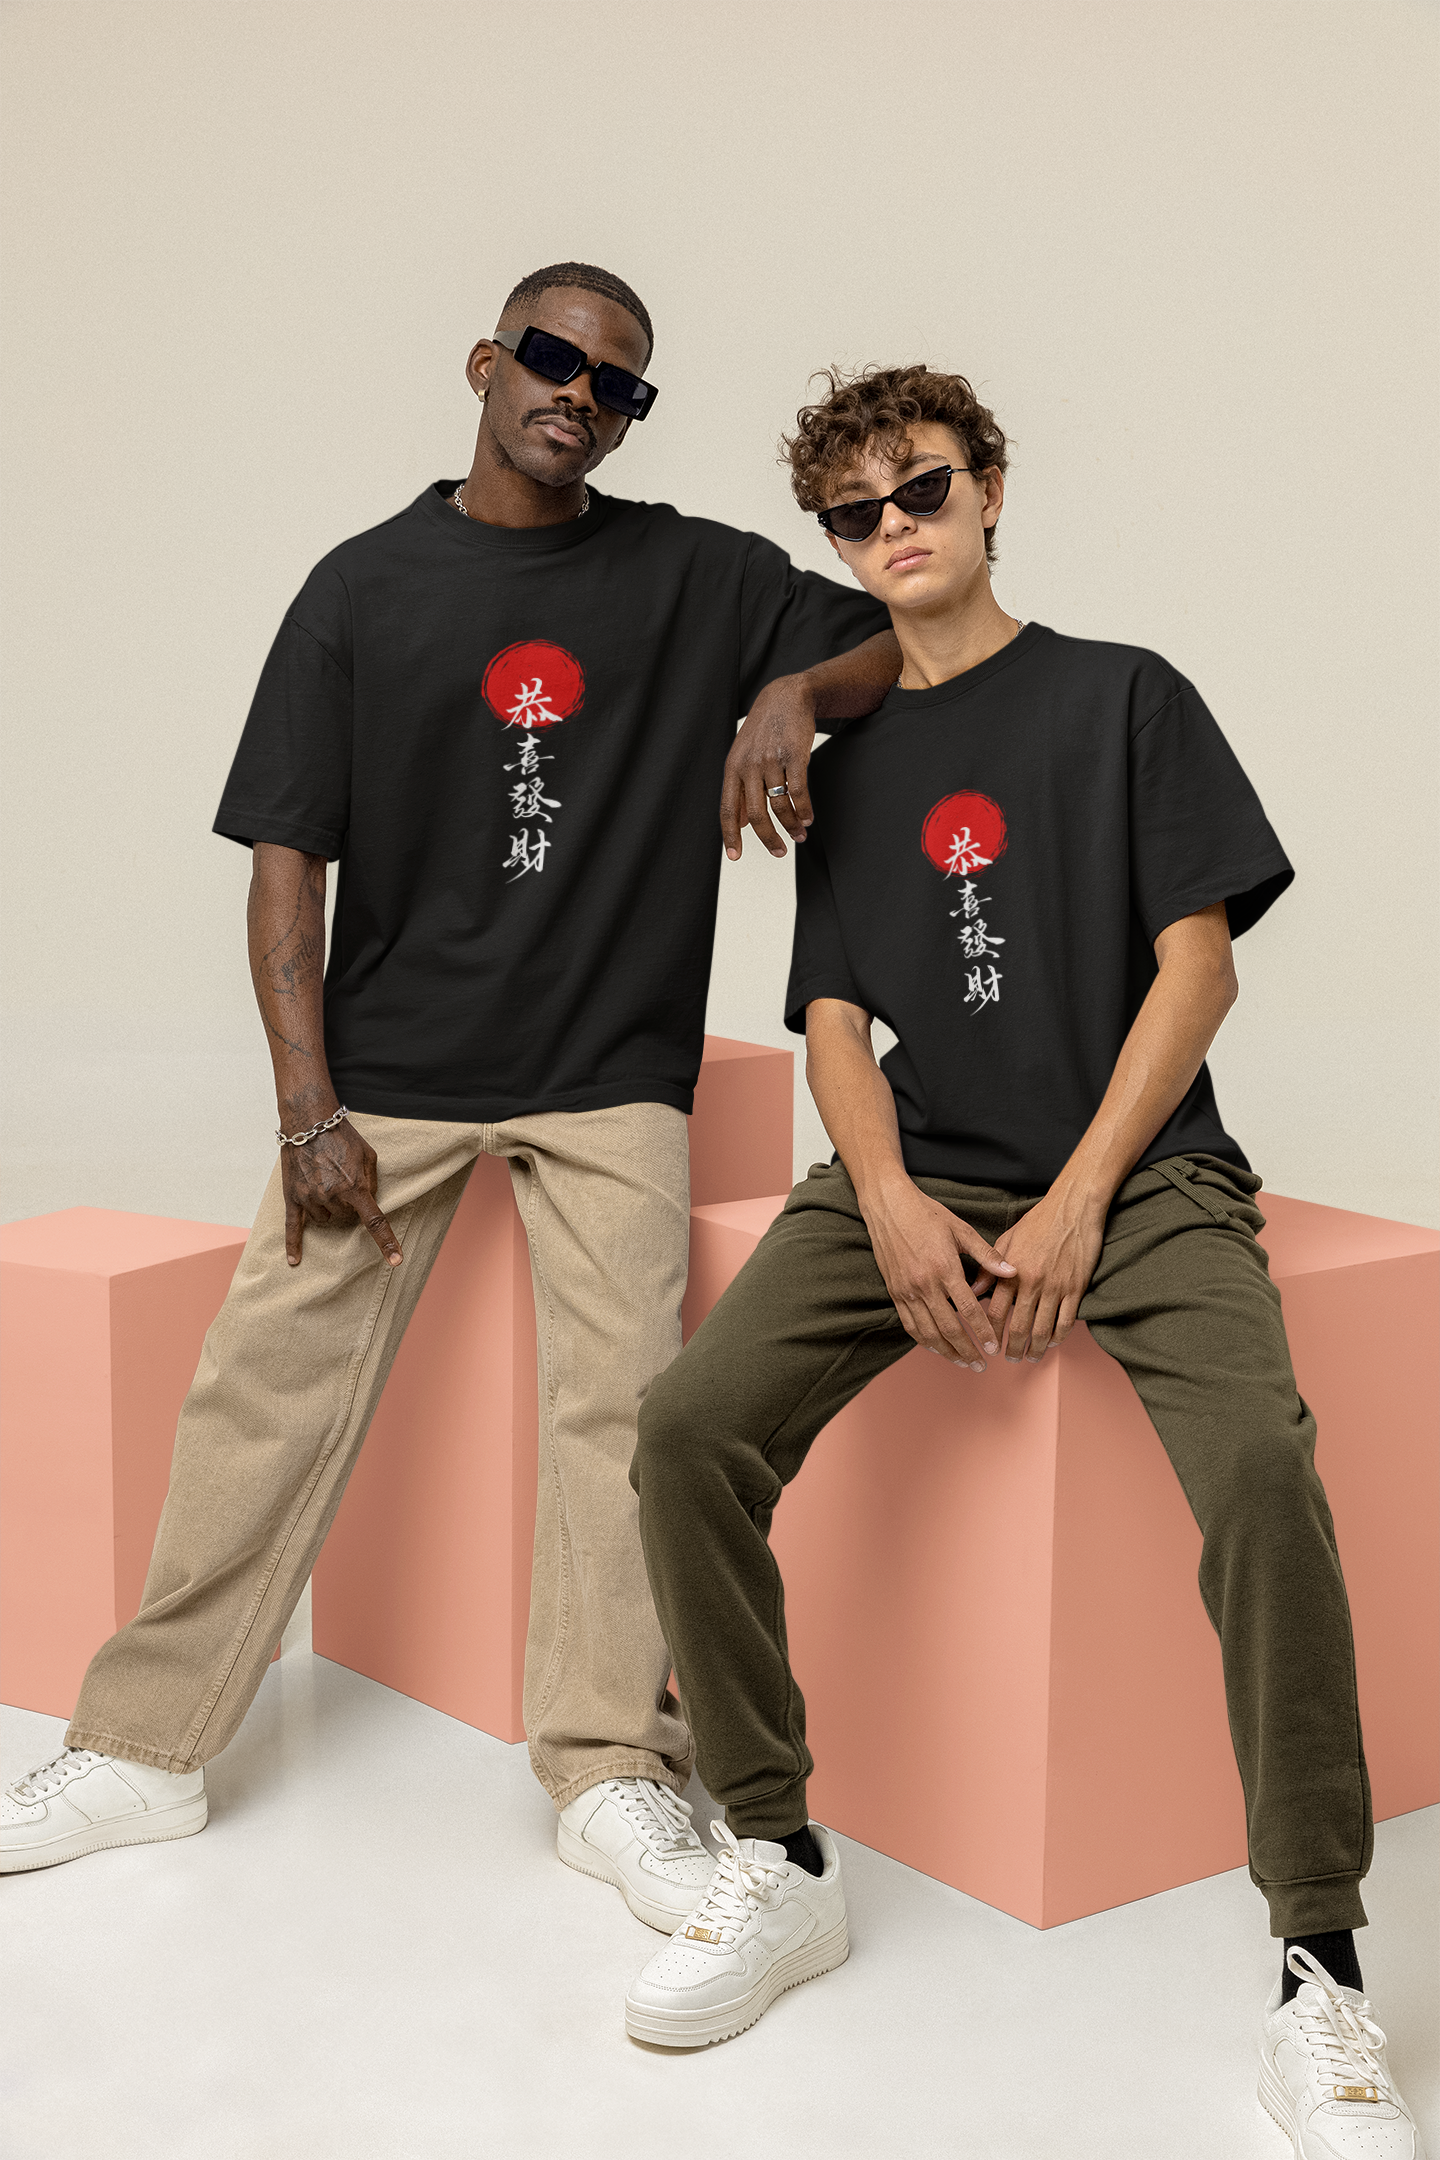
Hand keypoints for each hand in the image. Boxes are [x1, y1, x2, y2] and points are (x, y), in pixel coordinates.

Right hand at [281, 1117, 401, 1267]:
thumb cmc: (342, 1137)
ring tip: (324, 1181)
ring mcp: (310, 1198)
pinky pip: (292, 1226)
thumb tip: (370, 1202)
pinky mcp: (293, 1196)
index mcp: (354, 1187)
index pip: (374, 1222)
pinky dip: (293, 1244)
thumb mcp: (368, 1156)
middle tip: (343, 1180)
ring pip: (324, 1219)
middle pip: (346, 1218)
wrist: (309, 1122)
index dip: (387, 1242)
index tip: (396, 1260)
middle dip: (348, 1205)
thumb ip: (372, 1183)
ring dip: (328, 1208)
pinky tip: (294, 1260)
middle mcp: (332, 1196)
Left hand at [720, 672, 817, 860]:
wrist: (786, 697)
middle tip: (779, 852)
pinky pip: (799, 791)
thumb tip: (740, 823)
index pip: (728, 809)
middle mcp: (749, 765)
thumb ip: (740, 789)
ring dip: (791, 825)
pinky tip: (808, 818)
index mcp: (733, 767)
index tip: (735, 857)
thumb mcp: (743, 757)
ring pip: (779, 804)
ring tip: (800, 834)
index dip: (731, 835)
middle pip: (756, 813)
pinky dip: (804, 809)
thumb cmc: (764, 731)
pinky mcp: (794, 755)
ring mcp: (771, 759)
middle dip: (768, 838)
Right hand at [862, 1178, 1015, 1369]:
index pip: (968, 1310)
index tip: (993, 1347)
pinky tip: (936, 1348)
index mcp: (945, 1268)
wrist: (889, 1206)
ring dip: (946, 1352)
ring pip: (927, 1332)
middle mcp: (924, 1284)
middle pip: (948, 1328)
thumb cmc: (927, 1214)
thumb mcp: (961, 1230)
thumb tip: (1012, 1271)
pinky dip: (924, 1340)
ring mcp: (907, 1290)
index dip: (982, 1331)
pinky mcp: (895, 1292)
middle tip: (980, 1364)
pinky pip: (909, 1324)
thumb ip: (987, 1254)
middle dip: (966, 1351)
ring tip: (961, 1362)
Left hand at [983, 1187, 1103, 1361]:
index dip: (990, 1333)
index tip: (989, 1344)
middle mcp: (1032, 1283)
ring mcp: (1055, 1288)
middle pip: (1018, 1328)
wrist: (1072, 1207)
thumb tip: (972, 1291)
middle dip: (1012, 1349)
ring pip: (1042, 1330)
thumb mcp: (1007, 1239)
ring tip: (1030, 1357)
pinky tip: (1052, 1342)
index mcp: (1011, 1272)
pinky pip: (1066, 1322)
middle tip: (1010, 1359)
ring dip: (1034, 1349)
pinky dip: (1058, 1337)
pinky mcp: (1076, 1288)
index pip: (995, 1313)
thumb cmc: (1038, 1222)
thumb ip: (987, 1267)